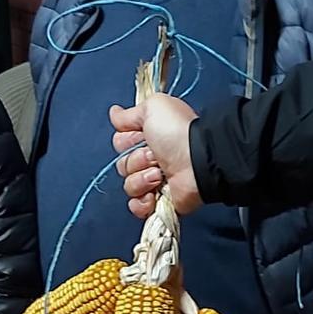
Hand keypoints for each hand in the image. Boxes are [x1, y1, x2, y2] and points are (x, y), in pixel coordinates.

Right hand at [111, 93, 201, 218]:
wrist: (198, 161)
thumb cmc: (177, 132)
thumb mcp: (153, 108)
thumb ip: (130, 114)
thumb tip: (115, 113)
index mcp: (147, 137)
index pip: (119, 143)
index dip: (126, 141)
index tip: (141, 137)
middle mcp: (150, 159)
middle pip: (122, 164)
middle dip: (136, 160)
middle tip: (154, 157)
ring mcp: (154, 182)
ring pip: (128, 185)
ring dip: (141, 180)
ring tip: (160, 175)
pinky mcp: (159, 201)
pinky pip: (136, 205)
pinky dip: (142, 202)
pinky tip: (153, 194)